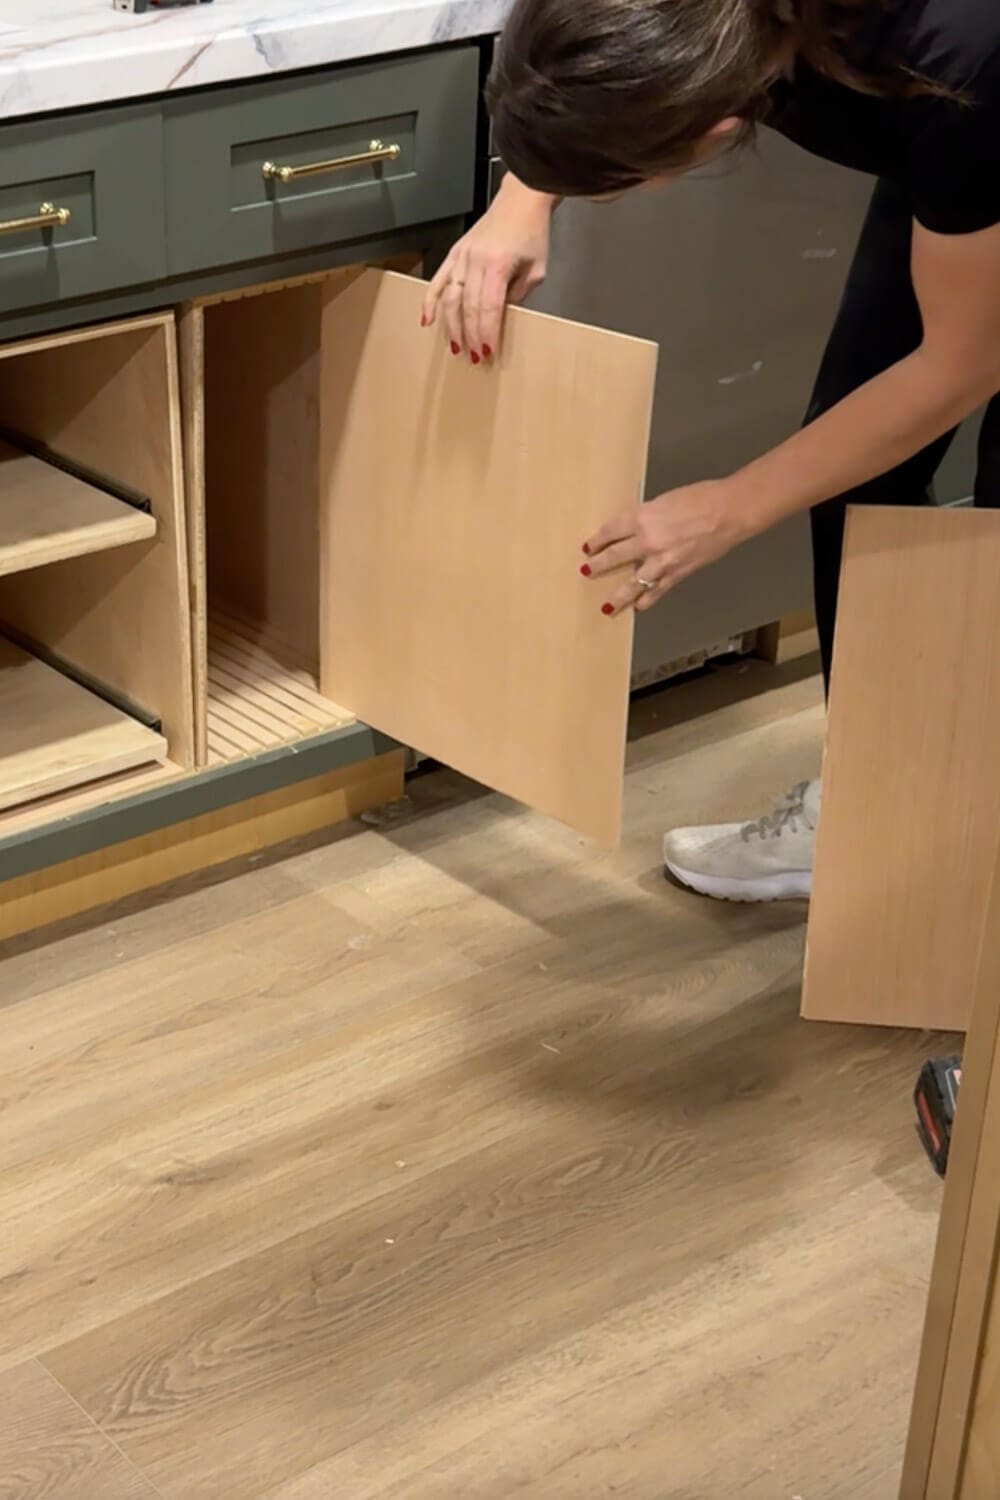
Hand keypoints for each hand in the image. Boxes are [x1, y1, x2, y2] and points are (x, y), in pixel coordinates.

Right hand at [421, 174, 554, 359]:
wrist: (521, 199)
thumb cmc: (532, 231)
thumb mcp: (536, 270)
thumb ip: (518, 295)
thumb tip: (501, 317)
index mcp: (498, 264)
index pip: (489, 308)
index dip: (486, 333)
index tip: (487, 352)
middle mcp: (476, 260)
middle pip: (468, 307)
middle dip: (470, 335)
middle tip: (473, 357)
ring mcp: (463, 256)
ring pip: (450, 298)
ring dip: (451, 325)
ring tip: (455, 345)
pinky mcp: (456, 253)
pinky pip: (438, 280)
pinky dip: (430, 301)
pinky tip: (426, 320)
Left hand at [582, 481, 749, 614]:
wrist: (729, 512)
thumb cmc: (701, 498)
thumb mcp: (664, 501)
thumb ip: (647, 517)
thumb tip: (636, 529)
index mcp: (642, 518)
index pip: (610, 532)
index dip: (597, 540)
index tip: (589, 547)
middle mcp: (647, 541)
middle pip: (614, 557)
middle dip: (598, 566)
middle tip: (587, 572)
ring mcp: (662, 561)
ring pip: (632, 583)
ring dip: (618, 595)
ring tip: (606, 605)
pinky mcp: (678, 573)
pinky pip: (657, 590)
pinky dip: (647, 600)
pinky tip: (639, 606)